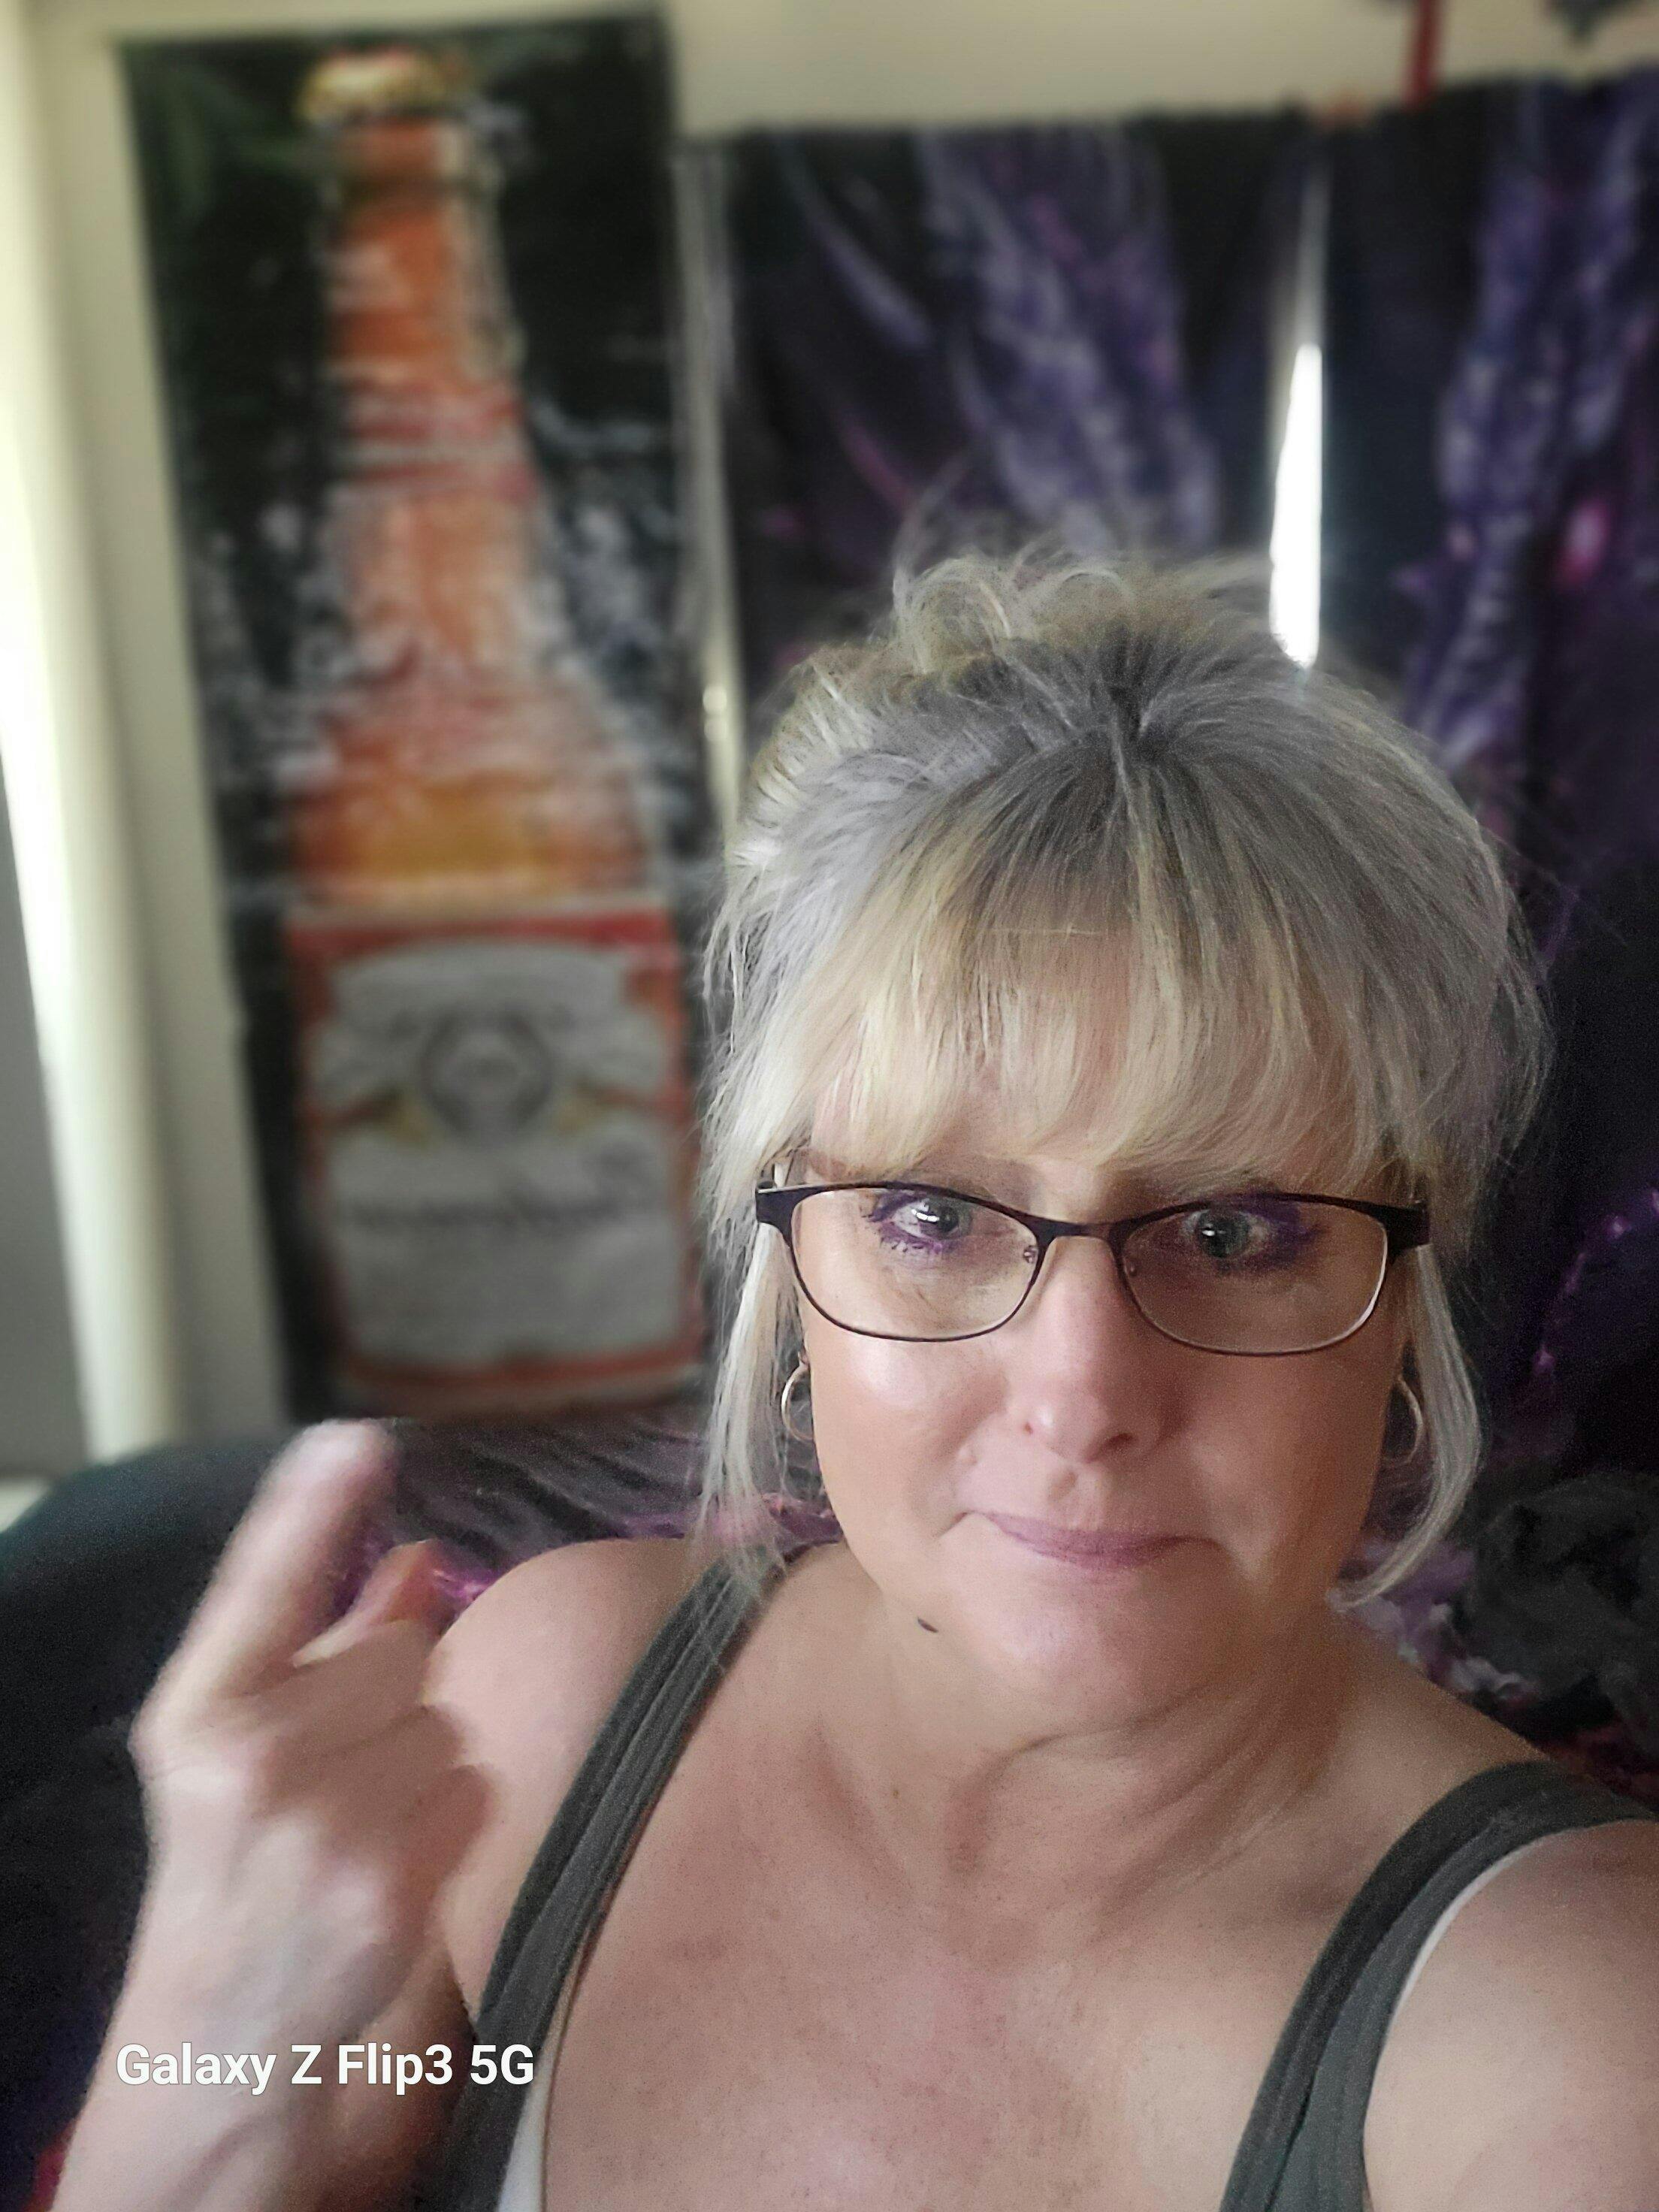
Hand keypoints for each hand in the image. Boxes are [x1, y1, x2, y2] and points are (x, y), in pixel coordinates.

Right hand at [127, 1422, 489, 2047]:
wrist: (219, 2027)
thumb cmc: (236, 1854)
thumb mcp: (245, 1740)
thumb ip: (329, 1638)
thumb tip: (420, 1553)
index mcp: (200, 1710)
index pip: (263, 1584)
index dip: (313, 1506)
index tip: (357, 1436)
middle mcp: (253, 1759)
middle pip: (398, 1651)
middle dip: (388, 1692)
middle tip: (336, 1762)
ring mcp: (325, 1824)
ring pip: (445, 1718)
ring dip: (422, 1756)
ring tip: (357, 1816)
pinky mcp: (393, 1881)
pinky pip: (474, 1784)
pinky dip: (451, 1812)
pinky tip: (391, 1856)